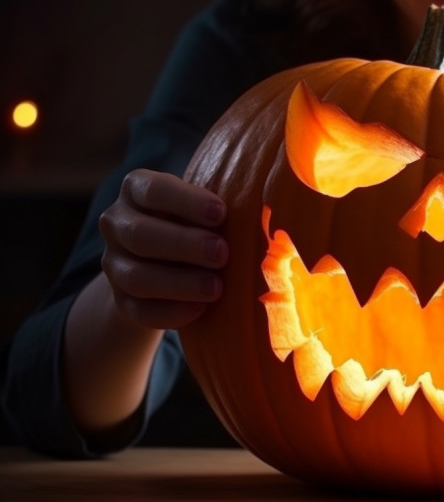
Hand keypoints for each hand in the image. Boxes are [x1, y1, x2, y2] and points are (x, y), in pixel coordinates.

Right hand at [98, 168, 228, 328]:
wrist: (164, 263)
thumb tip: (271, 205)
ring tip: (217, 287)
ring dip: (180, 283)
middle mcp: (116, 223)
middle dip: (184, 245)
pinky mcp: (120, 300)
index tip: (221, 213)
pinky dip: (171, 312)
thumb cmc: (197, 223)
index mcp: (136, 190)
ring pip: (137, 277)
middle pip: (140, 235)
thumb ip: (221, 206)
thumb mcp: (203, 207)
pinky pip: (140, 311)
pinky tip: (202, 309)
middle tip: (223, 253)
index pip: (153, 190)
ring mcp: (113, 264)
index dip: (186, 201)